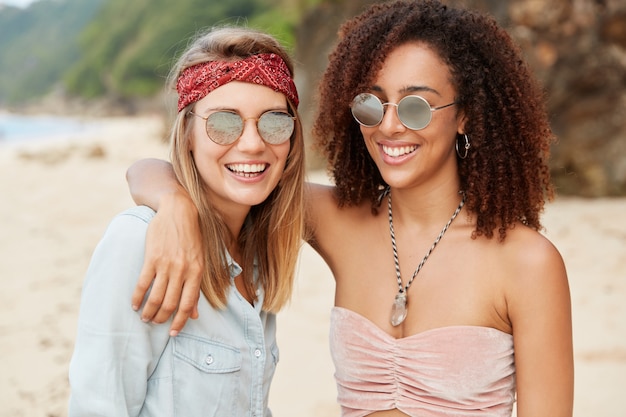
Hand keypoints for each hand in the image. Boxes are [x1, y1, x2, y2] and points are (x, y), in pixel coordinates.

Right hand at [131, 191, 203, 335]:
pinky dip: (138, 297)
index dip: (180, 322)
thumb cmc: (191, 237)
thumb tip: (196, 315)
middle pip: (171, 304)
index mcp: (196, 272)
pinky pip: (143, 283)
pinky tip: (134, 304)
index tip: (173, 333)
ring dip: (149, 311)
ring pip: (156, 297)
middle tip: (155, 323)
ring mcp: (167, 264)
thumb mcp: (200, 261)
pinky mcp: (152, 257)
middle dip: (162, 318)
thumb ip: (196, 288)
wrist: (179, 211)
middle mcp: (183, 270)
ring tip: (144, 317)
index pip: (189, 305)